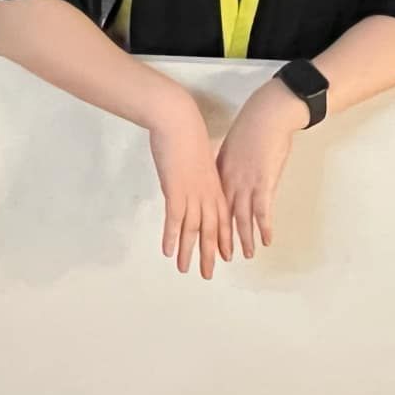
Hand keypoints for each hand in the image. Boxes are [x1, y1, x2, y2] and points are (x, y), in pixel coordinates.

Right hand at [146, 105, 231, 278]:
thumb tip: (192, 181)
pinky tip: (169, 252)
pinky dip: (172, 237)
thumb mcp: (198, 156)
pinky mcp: (175, 190)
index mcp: (214, 185)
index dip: (223, 238)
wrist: (178, 120)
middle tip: (206, 274)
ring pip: (193, 229)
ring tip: (185, 270)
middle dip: (209, 254)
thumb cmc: (186, 133)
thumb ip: (198, 173)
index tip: (225, 256)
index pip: (222, 218)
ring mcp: (192, 193)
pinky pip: (175, 219)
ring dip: (189, 252)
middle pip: (210, 230)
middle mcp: (207, 193)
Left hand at [216, 78, 306, 258]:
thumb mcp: (231, 145)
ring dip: (242, 239)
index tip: (203, 238)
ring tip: (243, 255)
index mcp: (221, 172)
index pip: (212, 205)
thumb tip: (226, 172)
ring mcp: (246, 183)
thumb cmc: (251, 124)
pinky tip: (266, 240)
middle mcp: (230, 181)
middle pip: (223, 215)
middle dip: (220, 239)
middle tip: (217, 258)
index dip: (208, 224)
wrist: (266, 114)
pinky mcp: (263, 181)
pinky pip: (262, 210)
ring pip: (241, 217)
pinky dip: (264, 227)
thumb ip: (227, 163)